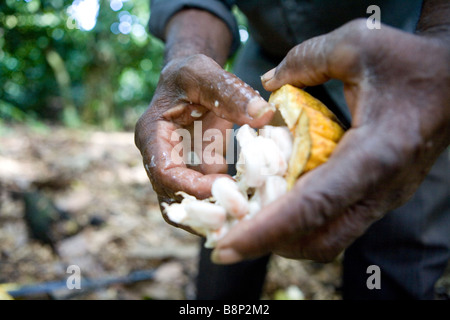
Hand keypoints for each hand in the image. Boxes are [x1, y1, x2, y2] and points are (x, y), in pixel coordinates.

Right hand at [135, 54, 272, 231]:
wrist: (187, 79)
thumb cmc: (189, 72)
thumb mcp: (206, 73)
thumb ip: (232, 92)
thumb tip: (264, 115)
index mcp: (152, 135)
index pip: (164, 172)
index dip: (190, 187)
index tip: (224, 189)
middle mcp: (159, 157)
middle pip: (172, 197)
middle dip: (202, 210)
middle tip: (235, 215)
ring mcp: (176, 166)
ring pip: (187, 202)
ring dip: (211, 213)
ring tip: (241, 218)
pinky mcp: (194, 169)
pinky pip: (204, 193)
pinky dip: (223, 201)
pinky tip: (248, 202)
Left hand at [211, 19, 449, 262]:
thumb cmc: (412, 62)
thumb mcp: (356, 46)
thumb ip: (305, 61)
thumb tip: (267, 84)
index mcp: (375, 155)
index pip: (313, 206)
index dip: (266, 230)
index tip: (226, 247)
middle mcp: (380, 190)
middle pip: (318, 239)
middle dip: (269, 245)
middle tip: (227, 238)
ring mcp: (382, 198)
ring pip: (328, 239)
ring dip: (284, 238)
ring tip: (246, 223)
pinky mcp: (378, 197)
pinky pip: (336, 223)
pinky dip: (302, 223)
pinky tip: (278, 204)